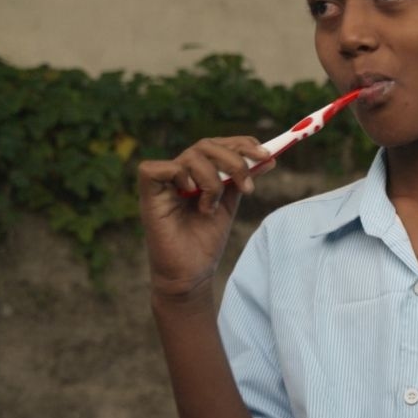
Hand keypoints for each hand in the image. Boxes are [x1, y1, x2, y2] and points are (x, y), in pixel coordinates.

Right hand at [136, 137, 270, 299]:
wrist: (191, 273)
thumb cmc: (205, 241)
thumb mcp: (229, 204)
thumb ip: (241, 180)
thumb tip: (269, 158)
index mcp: (198, 173)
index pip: (218, 144)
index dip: (241, 144)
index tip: (266, 155)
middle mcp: (180, 173)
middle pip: (206, 145)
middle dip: (234, 160)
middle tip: (248, 186)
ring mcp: (164, 183)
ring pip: (191, 156)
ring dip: (212, 180)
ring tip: (212, 207)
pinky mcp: (148, 194)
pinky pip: (159, 168)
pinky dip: (181, 177)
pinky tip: (190, 198)